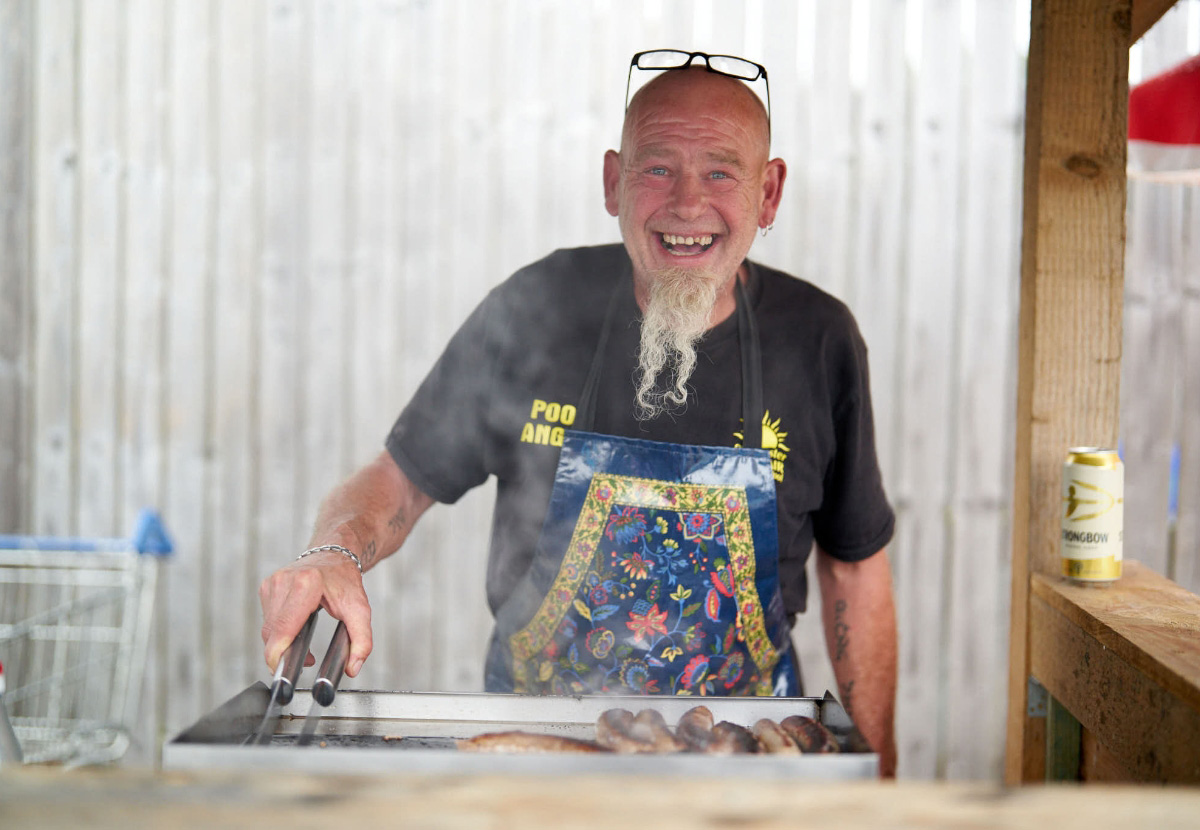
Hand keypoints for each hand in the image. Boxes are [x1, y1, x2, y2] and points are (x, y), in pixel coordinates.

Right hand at [259, 550, 372, 677]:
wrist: (334, 554)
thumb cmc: (344, 579)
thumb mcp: (360, 609)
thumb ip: (362, 640)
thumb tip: (354, 667)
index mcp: (306, 584)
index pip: (282, 627)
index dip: (277, 654)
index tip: (280, 670)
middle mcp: (284, 581)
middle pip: (272, 632)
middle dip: (283, 653)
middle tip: (305, 660)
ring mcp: (272, 583)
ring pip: (268, 628)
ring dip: (281, 642)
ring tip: (303, 643)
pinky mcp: (267, 586)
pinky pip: (267, 619)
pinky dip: (278, 630)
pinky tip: (294, 629)